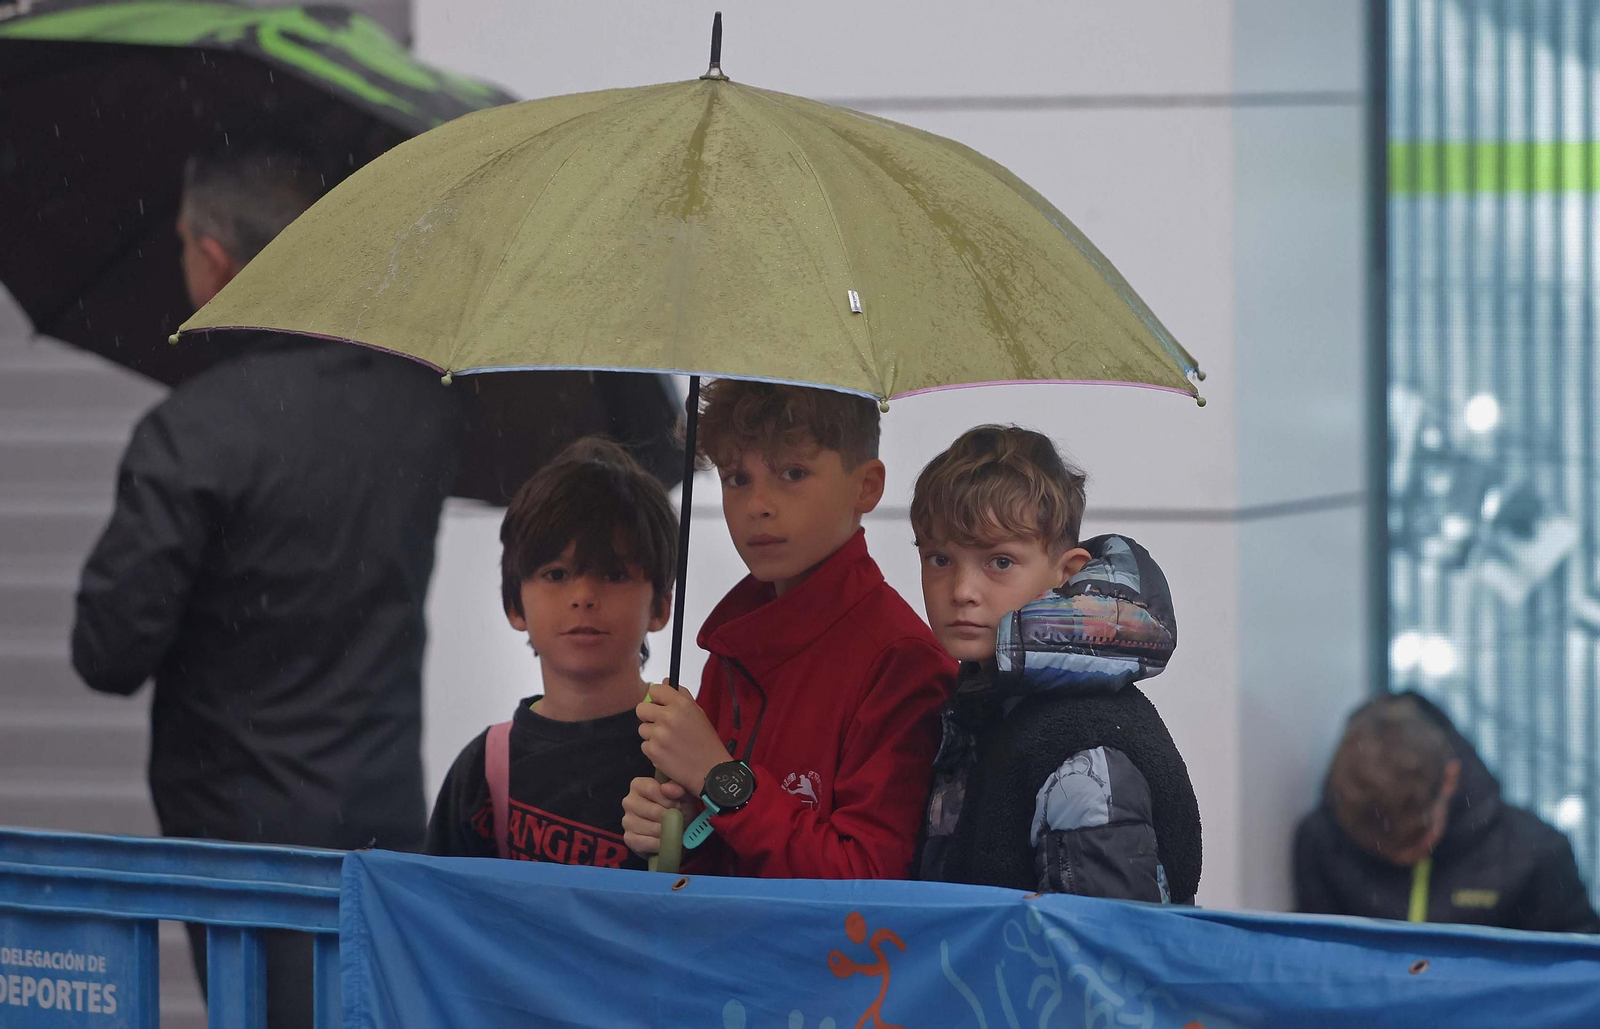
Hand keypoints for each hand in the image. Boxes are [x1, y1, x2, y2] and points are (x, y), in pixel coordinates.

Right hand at [621, 776, 694, 856]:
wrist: (676, 828)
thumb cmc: (677, 807)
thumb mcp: (682, 793)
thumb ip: (676, 787)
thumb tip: (666, 788)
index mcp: (638, 785)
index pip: (652, 790)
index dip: (669, 800)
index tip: (678, 805)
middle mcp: (629, 801)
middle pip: (653, 811)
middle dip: (670, 817)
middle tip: (678, 819)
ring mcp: (627, 821)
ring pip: (652, 828)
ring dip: (666, 831)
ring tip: (672, 829)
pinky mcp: (629, 838)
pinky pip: (646, 843)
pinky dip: (659, 844)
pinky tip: (664, 840)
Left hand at [636, 680, 727, 795]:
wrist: (711, 771)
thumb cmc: (706, 742)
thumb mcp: (698, 713)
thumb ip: (681, 695)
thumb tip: (665, 681)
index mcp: (681, 704)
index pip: (655, 690)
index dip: (657, 698)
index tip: (661, 705)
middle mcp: (669, 717)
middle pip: (641, 709)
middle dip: (648, 716)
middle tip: (661, 724)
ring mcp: (659, 735)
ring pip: (642, 729)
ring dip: (652, 735)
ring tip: (670, 742)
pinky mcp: (653, 752)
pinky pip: (645, 746)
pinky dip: (654, 750)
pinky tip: (668, 753)